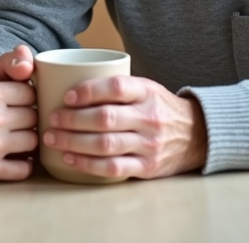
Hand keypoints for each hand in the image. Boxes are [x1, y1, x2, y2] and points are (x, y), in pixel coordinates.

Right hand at [0, 45, 37, 180]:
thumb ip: (6, 64)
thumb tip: (29, 62)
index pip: (31, 93)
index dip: (24, 100)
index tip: (14, 104)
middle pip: (34, 118)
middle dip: (25, 121)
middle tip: (12, 123)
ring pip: (33, 142)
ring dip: (26, 143)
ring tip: (12, 140)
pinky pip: (24, 169)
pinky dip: (21, 166)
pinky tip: (10, 158)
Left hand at [42, 75, 206, 179]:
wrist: (197, 135)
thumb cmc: (159, 108)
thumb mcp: (146, 89)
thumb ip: (117, 87)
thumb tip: (68, 80)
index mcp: (147, 92)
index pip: (116, 87)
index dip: (88, 91)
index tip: (67, 96)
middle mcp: (149, 118)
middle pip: (105, 118)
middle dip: (72, 120)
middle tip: (51, 119)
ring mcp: (149, 144)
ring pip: (105, 144)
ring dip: (73, 142)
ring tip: (52, 138)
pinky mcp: (147, 167)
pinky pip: (113, 167)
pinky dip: (87, 164)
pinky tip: (69, 158)